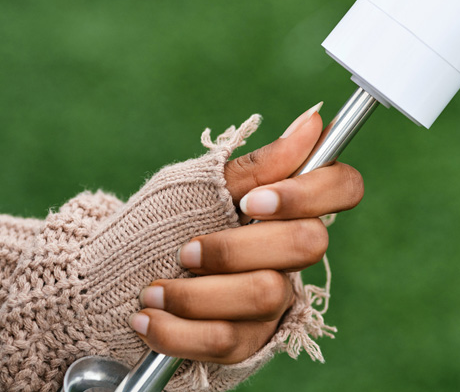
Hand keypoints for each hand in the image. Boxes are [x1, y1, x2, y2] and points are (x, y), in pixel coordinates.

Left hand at [128, 103, 364, 362]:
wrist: (111, 282)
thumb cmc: (166, 224)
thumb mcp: (205, 187)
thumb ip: (262, 165)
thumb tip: (313, 122)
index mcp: (289, 206)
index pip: (344, 186)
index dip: (309, 193)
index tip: (253, 202)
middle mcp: (292, 253)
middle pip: (308, 244)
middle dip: (237, 247)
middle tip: (187, 250)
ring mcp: (275, 300)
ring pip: (265, 295)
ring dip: (198, 293)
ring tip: (155, 289)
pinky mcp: (248, 341)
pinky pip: (228, 340)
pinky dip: (178, 329)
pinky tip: (148, 317)